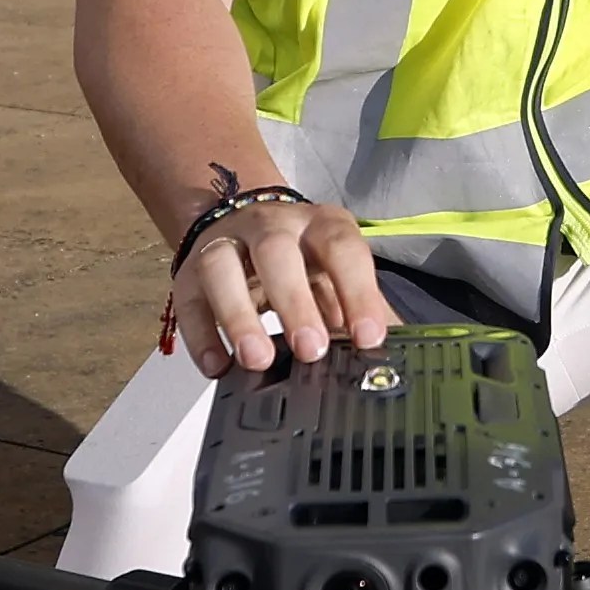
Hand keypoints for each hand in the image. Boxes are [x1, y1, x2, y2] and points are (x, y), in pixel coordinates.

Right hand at [175, 185, 389, 373]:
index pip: (342, 248)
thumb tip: (399, 352)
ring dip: (238, 316)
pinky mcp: (190, 272)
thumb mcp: (337, 275)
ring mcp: (225, 245)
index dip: (357, 292)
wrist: (244, 223)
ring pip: (222, 268)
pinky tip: (217, 367)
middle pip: (277, 253)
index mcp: (319, 226)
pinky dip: (201, 334)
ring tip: (257, 361)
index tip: (368, 339)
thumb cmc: (304, 261)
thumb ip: (362, 310)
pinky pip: (189, 299)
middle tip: (311, 351)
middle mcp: (270, 226)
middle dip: (294, 302)